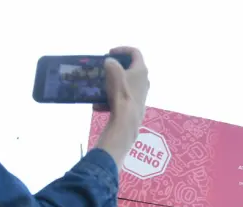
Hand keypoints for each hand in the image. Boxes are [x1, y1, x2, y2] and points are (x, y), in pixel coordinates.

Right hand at [96, 46, 148, 165]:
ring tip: (100, 87)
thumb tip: (110, 62)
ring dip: (111, 83)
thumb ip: (111, 64)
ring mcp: (141, 93)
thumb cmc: (120, 93)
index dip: (122, 49)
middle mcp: (144, 81)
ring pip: (125, 84)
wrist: (126, 120)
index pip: (135, 52)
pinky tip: (98, 106)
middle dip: (116, 67)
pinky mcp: (136, 104)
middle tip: (105, 68)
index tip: (110, 53)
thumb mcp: (113, 73)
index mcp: (141, 70)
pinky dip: (111, 99)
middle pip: (130, 68)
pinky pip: (122, 98)